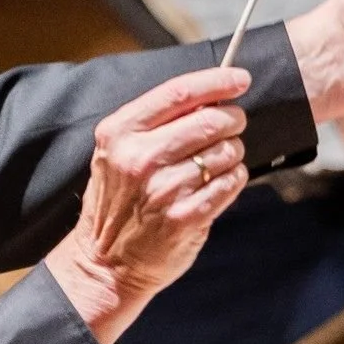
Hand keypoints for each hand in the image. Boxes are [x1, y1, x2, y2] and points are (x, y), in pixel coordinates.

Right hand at [47, 66, 250, 343]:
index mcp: (119, 133)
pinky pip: (231, 183)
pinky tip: (217, 186)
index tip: (240, 79)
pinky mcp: (184, 217)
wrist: (104, 264)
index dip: (217, 81)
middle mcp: (139, 158)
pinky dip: (233, 180)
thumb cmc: (117, 203)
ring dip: (231, 154)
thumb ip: (155, 124)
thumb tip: (210, 97)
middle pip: (210, 120)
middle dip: (232, 120)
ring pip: (226, 151)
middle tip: (232, 127)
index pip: (179, 93)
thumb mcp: (118, 153)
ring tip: (214, 166)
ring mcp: (162, 189)